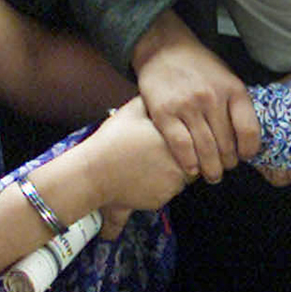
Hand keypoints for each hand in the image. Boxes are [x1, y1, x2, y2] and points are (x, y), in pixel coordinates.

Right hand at [87, 96, 193, 236]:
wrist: (93, 173)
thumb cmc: (111, 140)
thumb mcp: (131, 112)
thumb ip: (153, 101)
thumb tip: (165, 90)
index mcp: (175, 139)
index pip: (197, 140)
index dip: (186, 138)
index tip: (172, 138)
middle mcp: (179, 163)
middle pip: (193, 160)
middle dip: (183, 157)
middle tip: (159, 152)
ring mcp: (171, 184)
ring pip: (182, 178)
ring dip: (173, 172)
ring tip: (149, 163)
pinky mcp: (161, 200)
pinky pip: (168, 192)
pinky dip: (160, 187)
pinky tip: (143, 176)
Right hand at [133, 26, 260, 181]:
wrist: (164, 48)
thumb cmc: (199, 66)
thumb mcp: (227, 77)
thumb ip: (236, 105)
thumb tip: (246, 139)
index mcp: (233, 89)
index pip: (249, 130)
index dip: (249, 150)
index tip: (245, 156)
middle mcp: (212, 98)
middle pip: (226, 144)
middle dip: (228, 162)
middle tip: (224, 168)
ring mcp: (187, 105)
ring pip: (205, 149)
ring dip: (210, 168)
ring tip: (211, 174)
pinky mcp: (164, 112)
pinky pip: (181, 145)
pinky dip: (188, 162)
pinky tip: (191, 169)